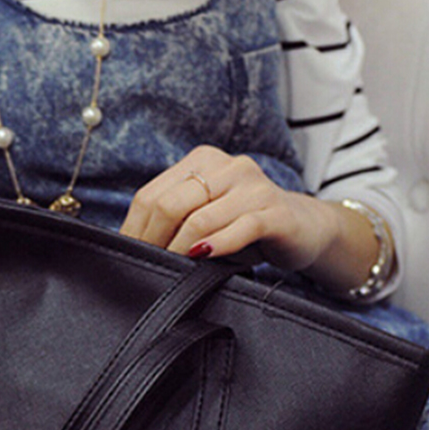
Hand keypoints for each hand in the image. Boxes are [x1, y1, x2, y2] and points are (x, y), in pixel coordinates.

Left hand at [121, 145, 338, 271]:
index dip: (135, 231)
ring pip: (201, 218)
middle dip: (154, 241)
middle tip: (149, 267)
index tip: (131, 257)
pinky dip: (218, 245)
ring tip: (173, 268)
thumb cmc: (242, 226)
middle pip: (171, 205)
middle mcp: (228, 166)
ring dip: (180, 249)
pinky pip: (242, 228)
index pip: (151, 196)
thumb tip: (127, 244)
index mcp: (202, 161)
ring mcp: (254, 187)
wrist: (301, 228)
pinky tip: (204, 256)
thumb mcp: (203, 216)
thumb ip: (172, 219)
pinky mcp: (276, 212)